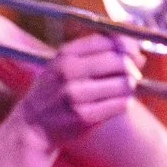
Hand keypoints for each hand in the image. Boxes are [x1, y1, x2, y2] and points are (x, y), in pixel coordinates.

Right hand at [13, 33, 145, 149]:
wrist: (32, 125)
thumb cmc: (54, 91)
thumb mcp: (64, 63)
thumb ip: (94, 51)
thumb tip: (135, 46)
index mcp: (65, 54)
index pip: (108, 41)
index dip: (128, 45)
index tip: (134, 52)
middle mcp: (69, 72)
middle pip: (119, 62)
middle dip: (132, 67)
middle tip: (134, 73)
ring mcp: (75, 95)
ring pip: (123, 84)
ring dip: (129, 87)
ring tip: (122, 90)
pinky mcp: (84, 117)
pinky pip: (119, 105)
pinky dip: (124, 103)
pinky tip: (116, 103)